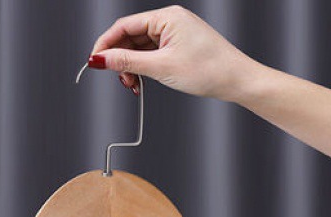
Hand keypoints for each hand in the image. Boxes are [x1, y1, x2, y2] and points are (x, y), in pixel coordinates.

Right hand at [87, 4, 262, 103]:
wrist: (236, 80)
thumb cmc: (209, 70)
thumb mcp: (161, 67)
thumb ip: (127, 63)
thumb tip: (101, 59)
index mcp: (166, 17)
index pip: (124, 26)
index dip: (105, 45)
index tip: (94, 62)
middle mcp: (169, 21)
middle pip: (130, 38)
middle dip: (120, 61)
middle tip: (119, 80)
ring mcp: (174, 33)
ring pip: (140, 49)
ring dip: (132, 68)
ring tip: (133, 85)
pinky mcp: (178, 46)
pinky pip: (152, 54)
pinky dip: (144, 68)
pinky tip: (143, 82)